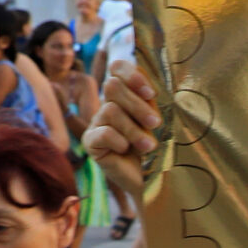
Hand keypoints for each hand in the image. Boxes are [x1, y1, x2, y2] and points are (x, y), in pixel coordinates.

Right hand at [86, 61, 159, 199]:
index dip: (131, 75)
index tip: (151, 94)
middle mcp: (108, 104)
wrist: (151, 179)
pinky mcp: (90, 142)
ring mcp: (96, 123)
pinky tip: (126, 151)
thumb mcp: (157, 119)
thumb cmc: (156, 147)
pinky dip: (119, 142)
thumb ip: (149, 100)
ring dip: (134, 129)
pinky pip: (102, 133)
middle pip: (112, 86)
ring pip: (110, 110)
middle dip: (137, 105)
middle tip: (155, 124)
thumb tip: (148, 87)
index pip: (117, 68)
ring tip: (148, 146)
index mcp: (125, 94)